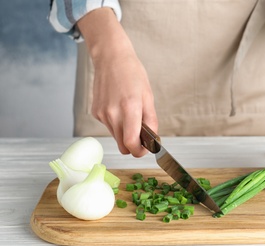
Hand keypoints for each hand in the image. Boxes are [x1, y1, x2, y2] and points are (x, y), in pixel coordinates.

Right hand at [78, 8, 157, 155]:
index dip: (139, 152)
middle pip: (123, 146)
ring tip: (130, 115)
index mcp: (129, 109)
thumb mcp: (148, 96)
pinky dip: (116, 124)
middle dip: (133, 145)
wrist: (111, 58)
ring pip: (116, 138)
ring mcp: (102, 114)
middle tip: (142, 135)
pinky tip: (119, 108)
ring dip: (125, 134)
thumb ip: (151, 121)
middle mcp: (112, 114)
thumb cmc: (132, 74)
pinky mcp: (96, 113)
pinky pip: (109, 127)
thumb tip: (153, 140)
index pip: (131, 143)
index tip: (145, 149)